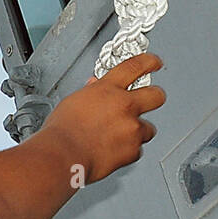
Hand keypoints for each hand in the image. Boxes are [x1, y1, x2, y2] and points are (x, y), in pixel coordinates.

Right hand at [41, 52, 165, 183]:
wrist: (63, 156)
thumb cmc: (61, 132)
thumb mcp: (72, 103)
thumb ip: (90, 93)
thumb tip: (94, 87)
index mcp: (107, 90)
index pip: (134, 67)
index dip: (148, 62)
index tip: (154, 62)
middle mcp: (124, 106)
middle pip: (156, 95)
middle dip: (154, 96)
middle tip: (150, 99)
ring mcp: (131, 128)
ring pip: (148, 128)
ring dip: (137, 130)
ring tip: (118, 136)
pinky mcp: (133, 150)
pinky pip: (137, 149)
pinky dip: (128, 150)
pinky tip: (112, 150)